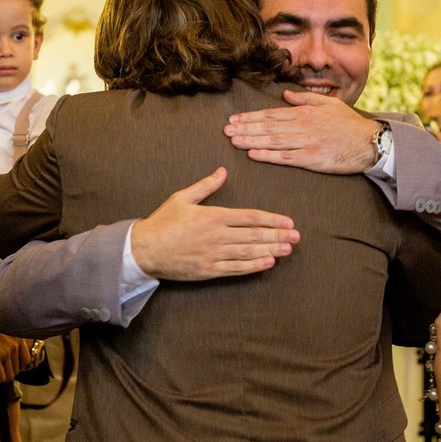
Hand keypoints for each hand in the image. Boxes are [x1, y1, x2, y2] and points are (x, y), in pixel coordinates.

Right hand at [0, 292, 37, 381]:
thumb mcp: (0, 316)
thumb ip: (5, 325)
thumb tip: (3, 323)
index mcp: (18, 335)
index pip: (26, 359)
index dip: (16, 365)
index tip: (5, 366)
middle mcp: (16, 344)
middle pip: (17, 369)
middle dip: (7, 372)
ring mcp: (7, 351)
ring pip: (9, 375)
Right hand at [131, 166, 299, 280]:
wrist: (144, 249)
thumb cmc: (163, 222)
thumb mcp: (182, 197)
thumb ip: (206, 185)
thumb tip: (222, 171)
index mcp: (214, 216)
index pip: (250, 217)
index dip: (272, 220)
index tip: (288, 222)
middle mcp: (218, 235)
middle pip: (255, 235)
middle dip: (278, 236)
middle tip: (296, 237)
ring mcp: (214, 254)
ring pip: (249, 252)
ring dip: (271, 250)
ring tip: (288, 249)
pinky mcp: (209, 270)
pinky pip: (236, 269)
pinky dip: (254, 266)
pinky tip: (268, 263)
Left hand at [224, 90, 380, 172]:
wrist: (370, 142)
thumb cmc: (349, 124)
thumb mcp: (329, 103)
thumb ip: (306, 98)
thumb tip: (285, 94)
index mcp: (305, 112)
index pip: (272, 114)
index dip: (251, 117)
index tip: (234, 119)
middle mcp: (303, 125)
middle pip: (268, 126)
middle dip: (245, 128)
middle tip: (226, 130)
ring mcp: (307, 142)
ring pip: (273, 140)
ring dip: (251, 140)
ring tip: (233, 141)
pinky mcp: (312, 158)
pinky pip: (286, 157)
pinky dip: (268, 155)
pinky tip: (253, 154)